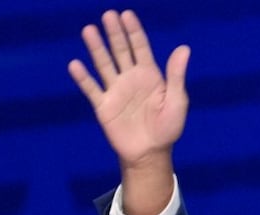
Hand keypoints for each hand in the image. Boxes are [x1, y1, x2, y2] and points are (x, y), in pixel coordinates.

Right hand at [68, 10, 189, 169]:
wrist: (150, 154)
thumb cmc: (168, 128)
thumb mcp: (177, 101)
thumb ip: (176, 75)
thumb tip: (184, 48)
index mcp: (150, 76)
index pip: (140, 48)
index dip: (134, 32)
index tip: (127, 15)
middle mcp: (130, 78)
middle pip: (121, 51)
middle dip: (115, 34)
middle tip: (108, 15)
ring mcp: (115, 91)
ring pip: (104, 65)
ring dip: (97, 48)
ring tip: (89, 30)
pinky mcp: (104, 106)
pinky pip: (92, 89)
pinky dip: (83, 78)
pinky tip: (75, 64)